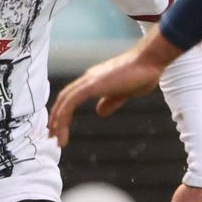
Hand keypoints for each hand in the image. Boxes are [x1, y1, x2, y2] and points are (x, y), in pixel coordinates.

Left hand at [48, 31, 181, 144]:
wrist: (150, 62)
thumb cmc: (142, 74)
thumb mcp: (124, 93)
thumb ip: (111, 102)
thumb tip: (99, 112)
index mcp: (94, 81)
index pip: (71, 97)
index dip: (63, 112)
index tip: (60, 128)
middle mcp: (88, 79)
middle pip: (64, 99)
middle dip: (56, 118)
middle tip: (52, 137)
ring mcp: (89, 80)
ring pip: (64, 101)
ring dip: (57, 120)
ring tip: (56, 138)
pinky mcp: (93, 84)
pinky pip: (71, 100)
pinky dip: (63, 114)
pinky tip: (61, 127)